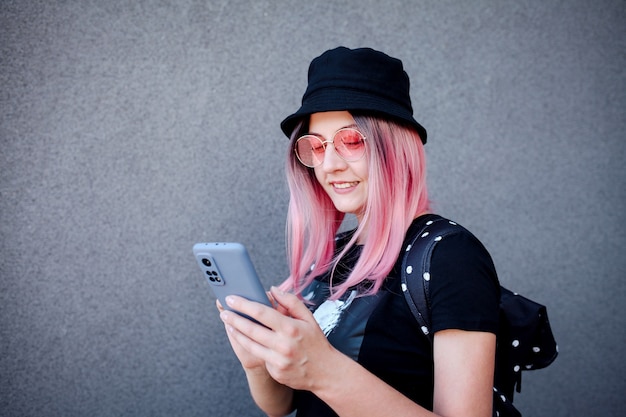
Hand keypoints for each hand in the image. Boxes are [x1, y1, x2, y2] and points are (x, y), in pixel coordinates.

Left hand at [219, 286, 338, 391]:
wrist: (326, 372)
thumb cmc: (316, 343)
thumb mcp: (309, 318)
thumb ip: (291, 302)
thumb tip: (273, 289)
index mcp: (291, 328)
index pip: (261, 313)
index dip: (244, 305)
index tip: (232, 299)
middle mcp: (283, 345)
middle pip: (251, 329)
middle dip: (234, 318)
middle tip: (224, 311)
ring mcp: (278, 360)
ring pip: (250, 344)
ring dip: (237, 333)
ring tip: (229, 324)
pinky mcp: (275, 372)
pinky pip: (260, 357)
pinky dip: (251, 347)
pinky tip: (245, 339)